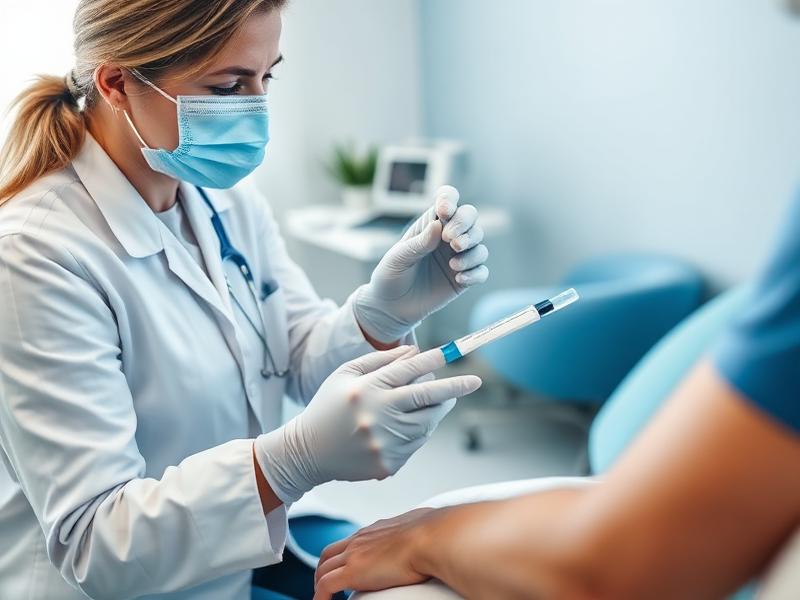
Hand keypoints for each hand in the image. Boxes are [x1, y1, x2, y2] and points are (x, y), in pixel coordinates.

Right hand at [254, 346, 481, 502]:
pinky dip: (420, 430)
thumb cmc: (328, 406)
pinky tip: (411, 423)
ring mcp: (384, 443)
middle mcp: (377, 416)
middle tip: (475, 381)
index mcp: (366, 390)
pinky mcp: (388, 464)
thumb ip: (380, 361)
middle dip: (455, 387)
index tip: (452, 353)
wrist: (307, 452)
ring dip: (438, 409)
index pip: (408, 370)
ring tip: (441, 400)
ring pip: (427, 422)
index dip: (433, 360)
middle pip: (427, 397)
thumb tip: (416, 352)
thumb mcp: (345, 374)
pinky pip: (416, 443)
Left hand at [314, 508, 442, 599]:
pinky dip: (320, 596)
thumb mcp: (418, 528)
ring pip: (323, 569)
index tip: (343, 566)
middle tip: (323, 583)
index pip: (349, 541)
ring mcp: (354, 554)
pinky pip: (325, 586)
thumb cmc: (432, 534)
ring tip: (322, 597)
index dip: (341, 556)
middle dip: (323, 569)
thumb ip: (414, 532)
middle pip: (328, 554)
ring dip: (319, 583)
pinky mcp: (353, 572)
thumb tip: (426, 532)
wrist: (432, 537)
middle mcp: (360, 539)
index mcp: (374, 530)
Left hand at [354, 185, 489, 342]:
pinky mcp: (464, 278)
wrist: (391, 307)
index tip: (444, 211)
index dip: (450, 199)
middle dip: (465, 225)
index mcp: (430, 224)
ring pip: (479, 243)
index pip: (447, 200)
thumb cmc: (391, 276)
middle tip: (451, 241)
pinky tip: (459, 279)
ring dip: (471, 251)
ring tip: (453, 266)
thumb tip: (438, 225)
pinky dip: (475, 273)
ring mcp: (458, 257)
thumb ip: (418, 243)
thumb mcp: (398, 258)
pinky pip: (482, 270)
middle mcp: (447, 237)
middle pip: (470, 217)